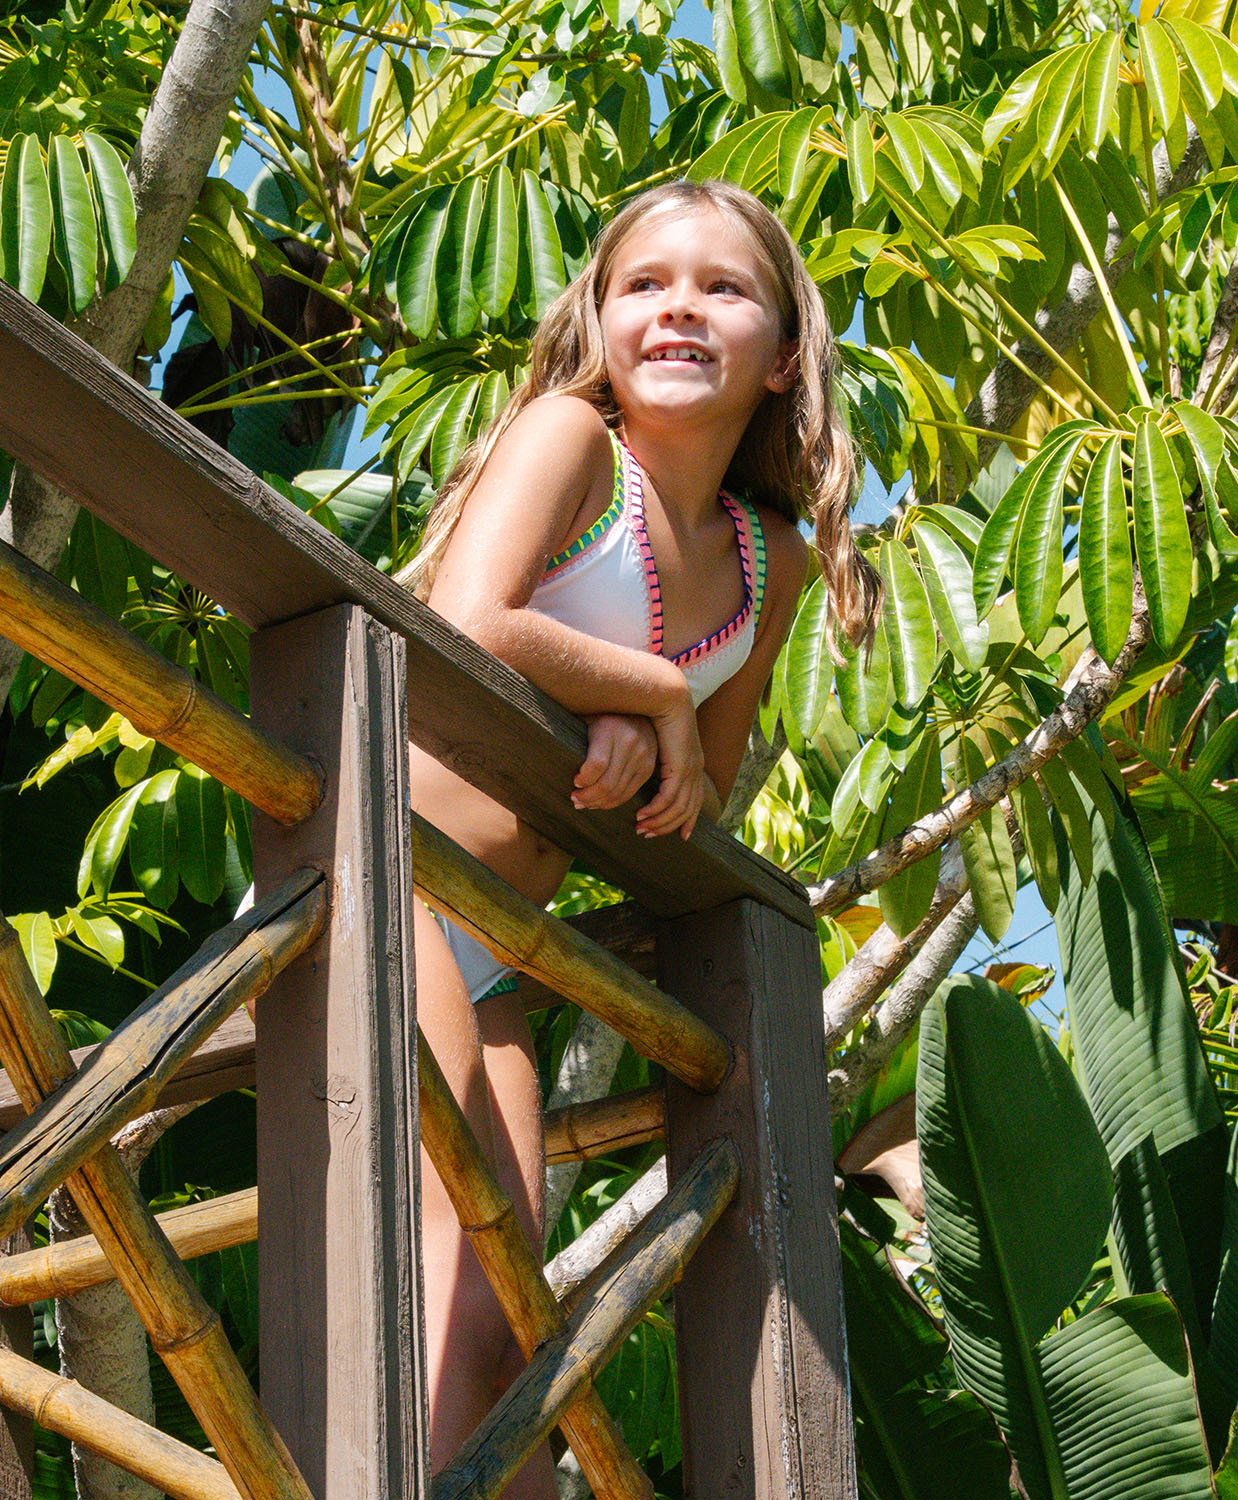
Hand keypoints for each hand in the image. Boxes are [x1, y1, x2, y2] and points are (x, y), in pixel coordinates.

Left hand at [572, 714, 658, 811]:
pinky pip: (629, 793)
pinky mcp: (648, 768)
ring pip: (618, 793)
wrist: (639, 708)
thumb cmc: (600, 714)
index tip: (574, 782)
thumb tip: (547, 755)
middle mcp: (630, 743)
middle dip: (587, 797)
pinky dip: (612, 803)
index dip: (583, 779)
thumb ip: (573, 734)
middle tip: (574, 798)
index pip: (597, 765)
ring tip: (583, 802)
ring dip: (598, 803)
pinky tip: (598, 801)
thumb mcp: (586, 718)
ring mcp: (643, 757)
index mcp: (610, 728)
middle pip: (607, 783)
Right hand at [638, 688, 705, 840]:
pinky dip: (656, 809)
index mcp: (693, 761)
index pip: (695, 798)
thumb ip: (656, 755)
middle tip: (647, 834)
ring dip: (659, 821)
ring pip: (679, 806)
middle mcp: (696, 767)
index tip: (679, 835)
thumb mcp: (658, 739)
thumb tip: (649, 766)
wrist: (665, 694)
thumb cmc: (655, 713)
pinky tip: (642, 813)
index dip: (687, 819)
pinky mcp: (680, 765)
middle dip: (669, 826)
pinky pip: (669, 796)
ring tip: (640, 827)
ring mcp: (690, 767)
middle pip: (689, 808)